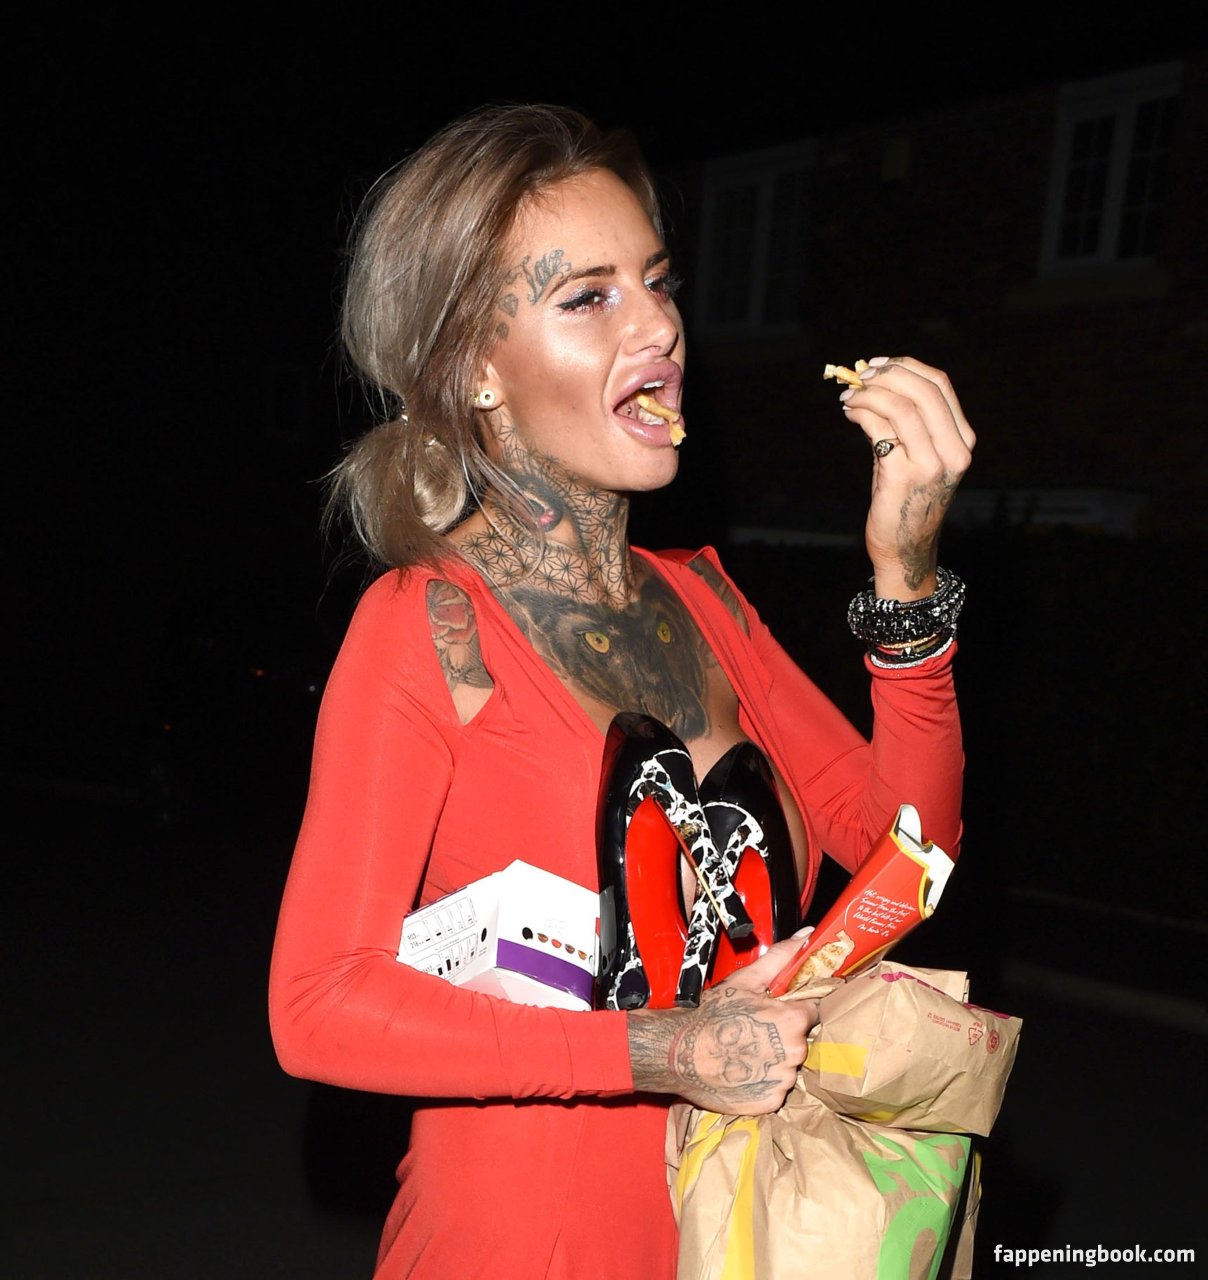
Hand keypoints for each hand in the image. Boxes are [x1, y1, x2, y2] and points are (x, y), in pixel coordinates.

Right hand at [627, 936, 818, 1114]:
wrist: (679, 1053)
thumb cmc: (710, 1015)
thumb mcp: (745, 981)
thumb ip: (780, 958)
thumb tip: (806, 935)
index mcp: (792, 1021)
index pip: (812, 1013)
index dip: (794, 1011)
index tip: (777, 1013)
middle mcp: (794, 1052)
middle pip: (800, 1041)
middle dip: (783, 1035)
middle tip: (754, 1031)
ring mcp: (783, 1080)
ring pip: (788, 1067)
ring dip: (773, 1060)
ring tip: (746, 1052)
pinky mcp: (770, 1102)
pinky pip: (775, 1090)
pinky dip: (763, 1082)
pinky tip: (743, 1071)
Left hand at [838, 356, 974, 599]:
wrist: (904, 548)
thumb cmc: (906, 499)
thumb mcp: (917, 457)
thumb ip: (906, 423)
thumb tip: (873, 382)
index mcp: (963, 442)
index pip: (941, 386)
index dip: (908, 367)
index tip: (879, 363)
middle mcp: (954, 452)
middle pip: (923, 391)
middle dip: (887, 375)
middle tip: (859, 375)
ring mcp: (930, 465)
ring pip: (901, 407)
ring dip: (869, 394)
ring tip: (848, 397)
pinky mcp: (902, 477)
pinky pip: (879, 430)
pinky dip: (860, 413)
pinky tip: (849, 413)